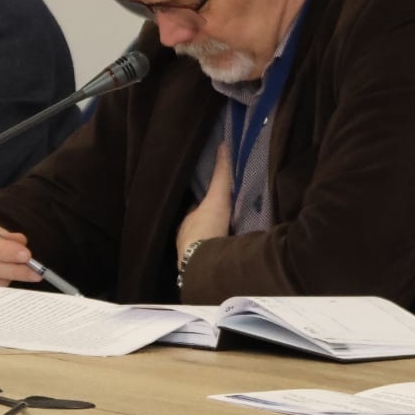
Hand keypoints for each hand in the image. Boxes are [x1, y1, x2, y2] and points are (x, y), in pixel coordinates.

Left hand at [177, 139, 232, 261]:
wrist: (203, 261)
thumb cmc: (205, 227)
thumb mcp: (217, 197)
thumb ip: (221, 174)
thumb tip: (223, 144)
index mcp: (186, 221)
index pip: (195, 209)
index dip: (205, 204)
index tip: (217, 200)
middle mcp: (185, 239)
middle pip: (200, 227)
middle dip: (211, 223)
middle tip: (226, 219)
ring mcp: (191, 256)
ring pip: (203, 244)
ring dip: (213, 241)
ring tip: (229, 237)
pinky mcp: (201, 270)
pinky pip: (210, 259)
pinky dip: (217, 256)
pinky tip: (226, 256)